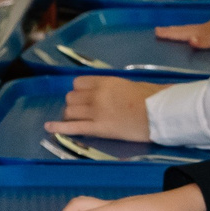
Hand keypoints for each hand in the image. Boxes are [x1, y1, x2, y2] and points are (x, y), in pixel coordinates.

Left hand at [47, 74, 162, 141]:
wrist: (160, 114)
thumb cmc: (154, 98)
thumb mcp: (134, 85)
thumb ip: (117, 88)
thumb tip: (115, 94)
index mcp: (105, 82)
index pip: (79, 83)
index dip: (79, 91)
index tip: (84, 97)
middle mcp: (95, 95)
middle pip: (71, 97)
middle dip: (74, 104)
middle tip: (82, 110)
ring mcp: (95, 112)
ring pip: (69, 111)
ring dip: (71, 115)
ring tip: (76, 120)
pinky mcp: (98, 128)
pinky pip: (72, 127)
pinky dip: (59, 127)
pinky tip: (49, 128)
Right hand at [154, 10, 209, 47]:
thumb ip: (209, 40)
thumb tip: (190, 41)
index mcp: (208, 30)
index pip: (186, 32)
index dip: (172, 33)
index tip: (156, 32)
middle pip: (188, 29)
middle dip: (173, 30)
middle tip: (158, 30)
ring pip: (195, 30)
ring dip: (183, 31)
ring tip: (173, 32)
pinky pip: (203, 32)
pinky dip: (195, 33)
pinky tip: (198, 36)